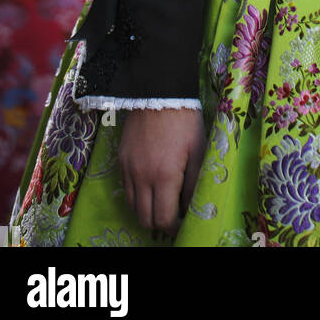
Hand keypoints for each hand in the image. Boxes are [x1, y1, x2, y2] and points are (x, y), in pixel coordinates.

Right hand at [119, 108, 206, 235]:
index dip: (174, 227)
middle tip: (173, 216)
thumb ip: (194, 182)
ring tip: (162, 203)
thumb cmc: (184, 120)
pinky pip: (126, 189)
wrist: (159, 92)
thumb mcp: (198, 150)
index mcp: (165, 176)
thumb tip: (190, 206)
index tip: (182, 223)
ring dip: (147, 211)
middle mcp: (142, 177)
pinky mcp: (121, 160)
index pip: (164, 218)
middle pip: (145, 218)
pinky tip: (150, 187)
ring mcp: (128, 169)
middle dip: (160, 223)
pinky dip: (137, 196)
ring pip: (132, 206)